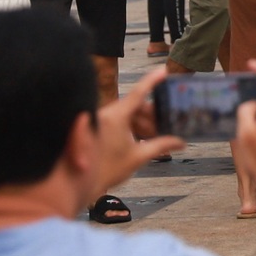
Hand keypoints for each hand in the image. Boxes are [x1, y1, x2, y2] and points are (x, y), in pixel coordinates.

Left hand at [93, 66, 184, 193]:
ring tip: (154, 137)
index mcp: (116, 117)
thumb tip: (180, 142)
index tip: (164, 71)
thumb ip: (160, 146)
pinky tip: (140, 140)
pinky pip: (117, 122)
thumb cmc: (105, 170)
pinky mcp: (96, 128)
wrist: (76, 184)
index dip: (153, 81)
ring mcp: (100, 121)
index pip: (139, 93)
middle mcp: (106, 114)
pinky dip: (130, 128)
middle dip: (151, 115)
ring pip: (126, 115)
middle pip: (135, 107)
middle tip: (165, 126)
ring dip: (141, 123)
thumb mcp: (137, 157)